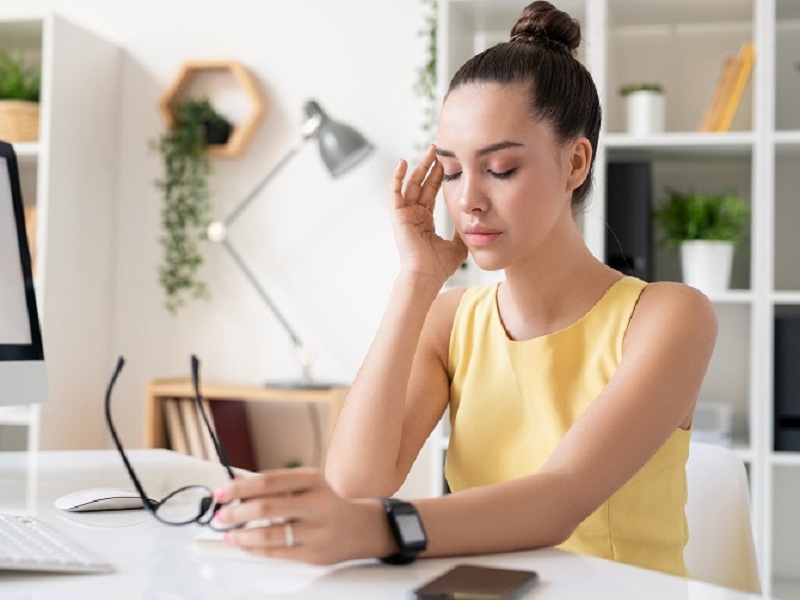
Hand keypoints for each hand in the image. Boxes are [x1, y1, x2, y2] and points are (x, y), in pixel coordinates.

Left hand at [214, 468, 389, 564]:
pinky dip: (254, 548)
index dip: (240, 488)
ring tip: (229, 533)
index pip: (268, 481)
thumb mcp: (306, 484)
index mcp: (312, 479)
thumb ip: (274, 483)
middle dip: (236, 513)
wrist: (359, 527)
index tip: (221, 492)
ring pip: (269, 534)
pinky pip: (276, 552)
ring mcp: (316, 530)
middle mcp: (316, 503)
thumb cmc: (326, 503)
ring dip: (242, 535)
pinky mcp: (313, 553)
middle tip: (221, 515)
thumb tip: (236, 481)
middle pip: (266, 508)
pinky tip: (244, 544)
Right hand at [392, 145, 466, 282]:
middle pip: (422, 185)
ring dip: (419, 167)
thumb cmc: (439, 267)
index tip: (447, 163)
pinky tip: (403, 162)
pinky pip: (395, 191)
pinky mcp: (397, 215)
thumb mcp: (458, 245)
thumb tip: (474, 221)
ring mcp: (404, 215)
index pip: (432, 194)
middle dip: (431, 167)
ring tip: (429, 151)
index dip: (439, 178)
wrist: (426, 276)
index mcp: (425, 222)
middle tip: (438, 150)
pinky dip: (397, 176)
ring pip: (411, 184)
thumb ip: (462, 231)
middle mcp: (413, 216)